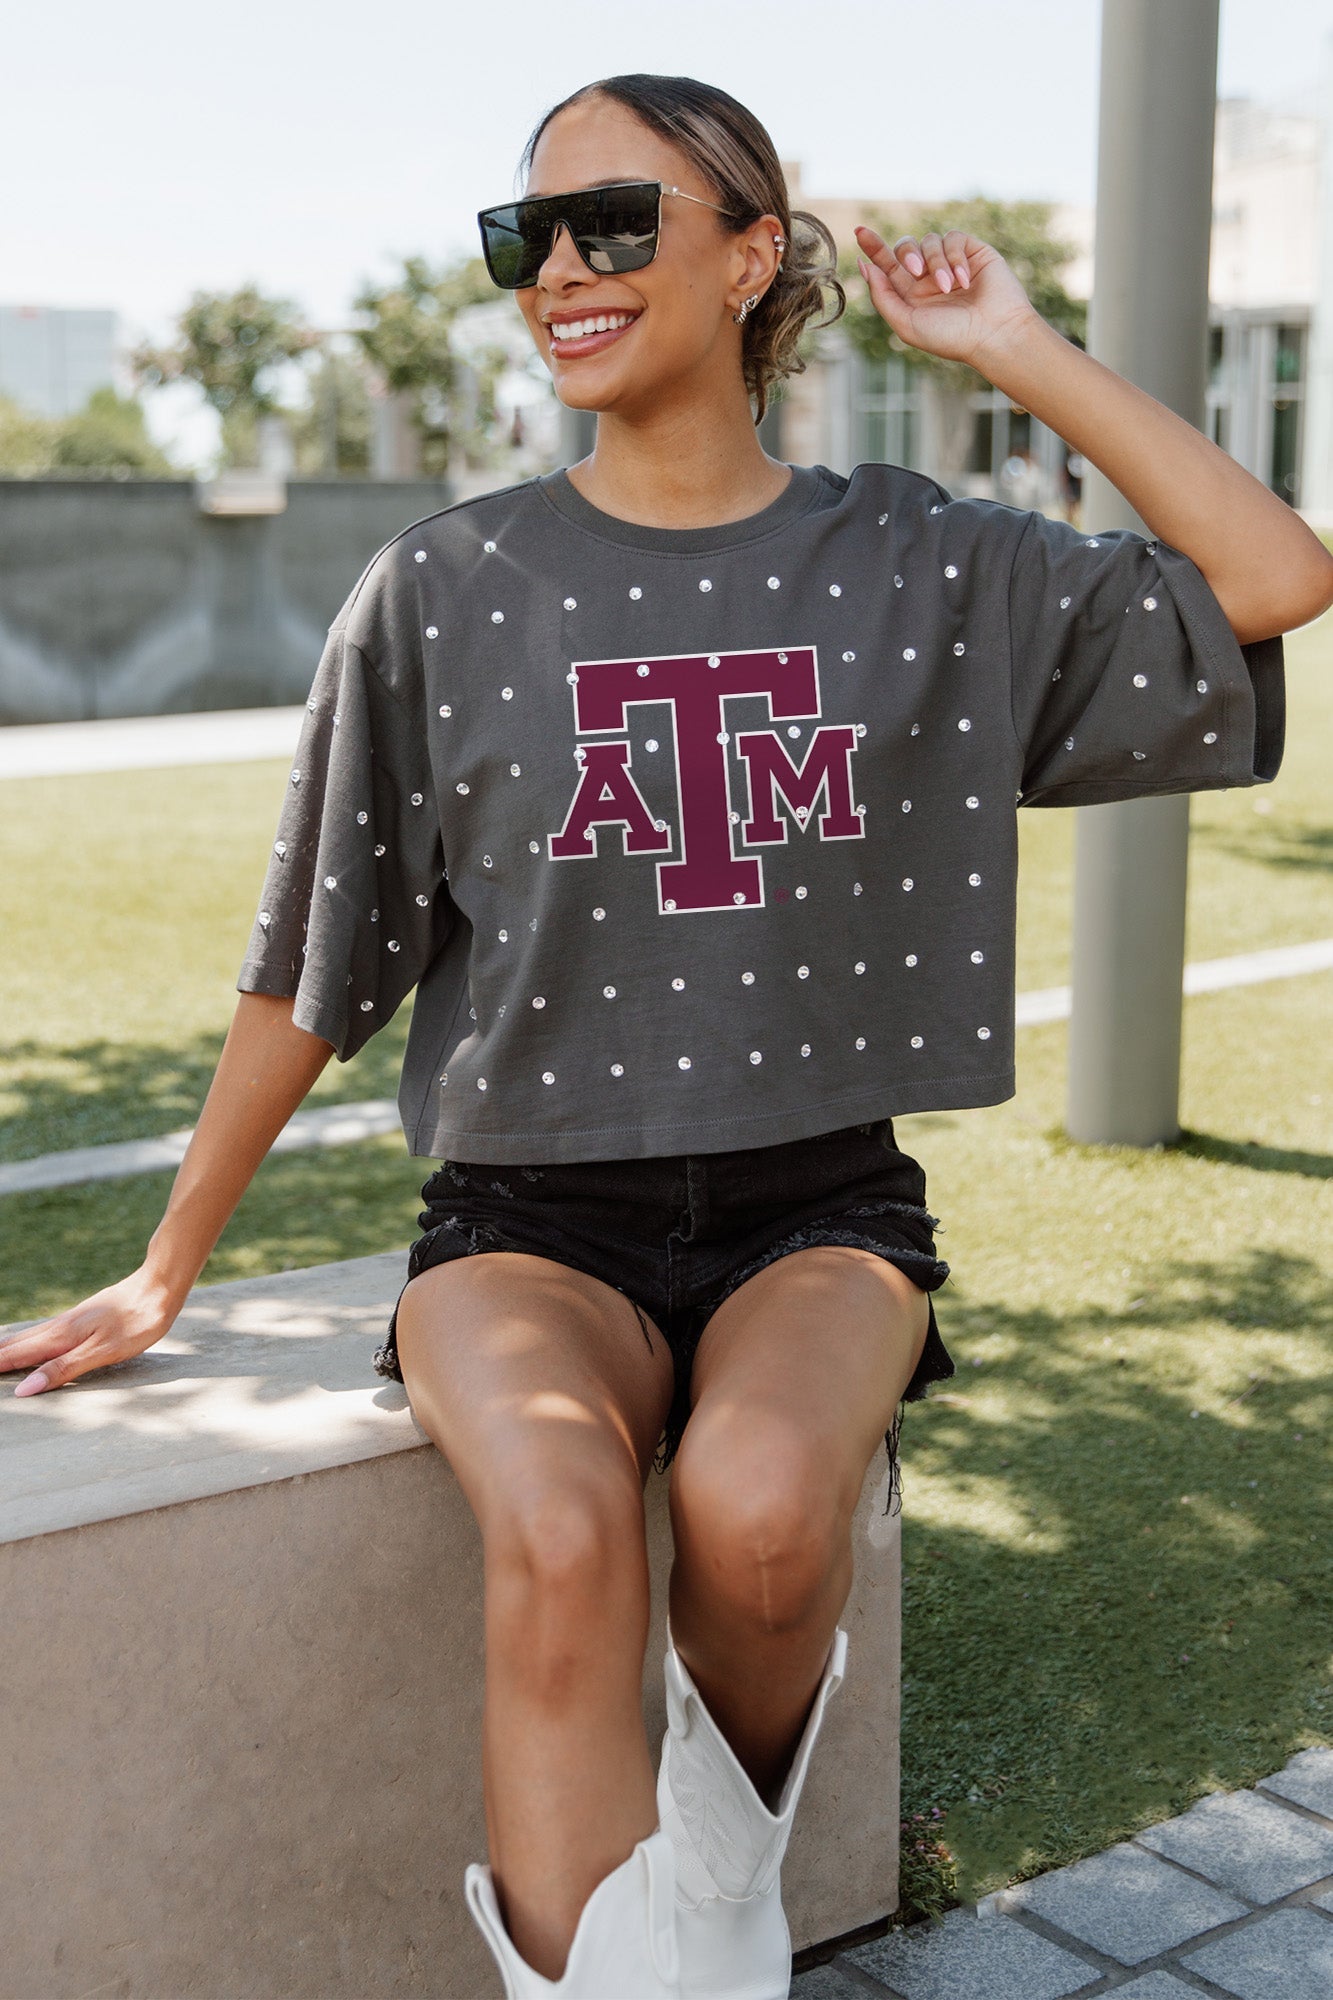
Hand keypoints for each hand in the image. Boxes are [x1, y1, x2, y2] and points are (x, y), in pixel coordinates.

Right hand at [0, 1267, 183, 1395]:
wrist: (160, 1285)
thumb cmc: (138, 1321)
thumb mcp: (102, 1351)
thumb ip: (64, 1368)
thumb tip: (25, 1388)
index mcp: (63, 1336)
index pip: (19, 1355)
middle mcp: (63, 1325)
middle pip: (21, 1344)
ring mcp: (74, 1319)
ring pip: (33, 1335)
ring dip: (12, 1347)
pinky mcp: (86, 1316)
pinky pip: (48, 1331)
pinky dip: (31, 1339)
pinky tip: (36, 1339)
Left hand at [853, 223, 1038, 371]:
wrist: (993, 333)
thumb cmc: (950, 336)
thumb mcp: (907, 324)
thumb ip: (883, 297)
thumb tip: (865, 266)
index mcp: (911, 294)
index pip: (887, 265)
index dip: (873, 247)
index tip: (859, 231)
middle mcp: (929, 277)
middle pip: (905, 247)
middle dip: (906, 254)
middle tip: (916, 271)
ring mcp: (950, 263)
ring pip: (929, 241)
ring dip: (937, 263)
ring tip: (950, 288)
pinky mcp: (972, 251)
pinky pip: (953, 238)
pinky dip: (955, 258)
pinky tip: (966, 281)